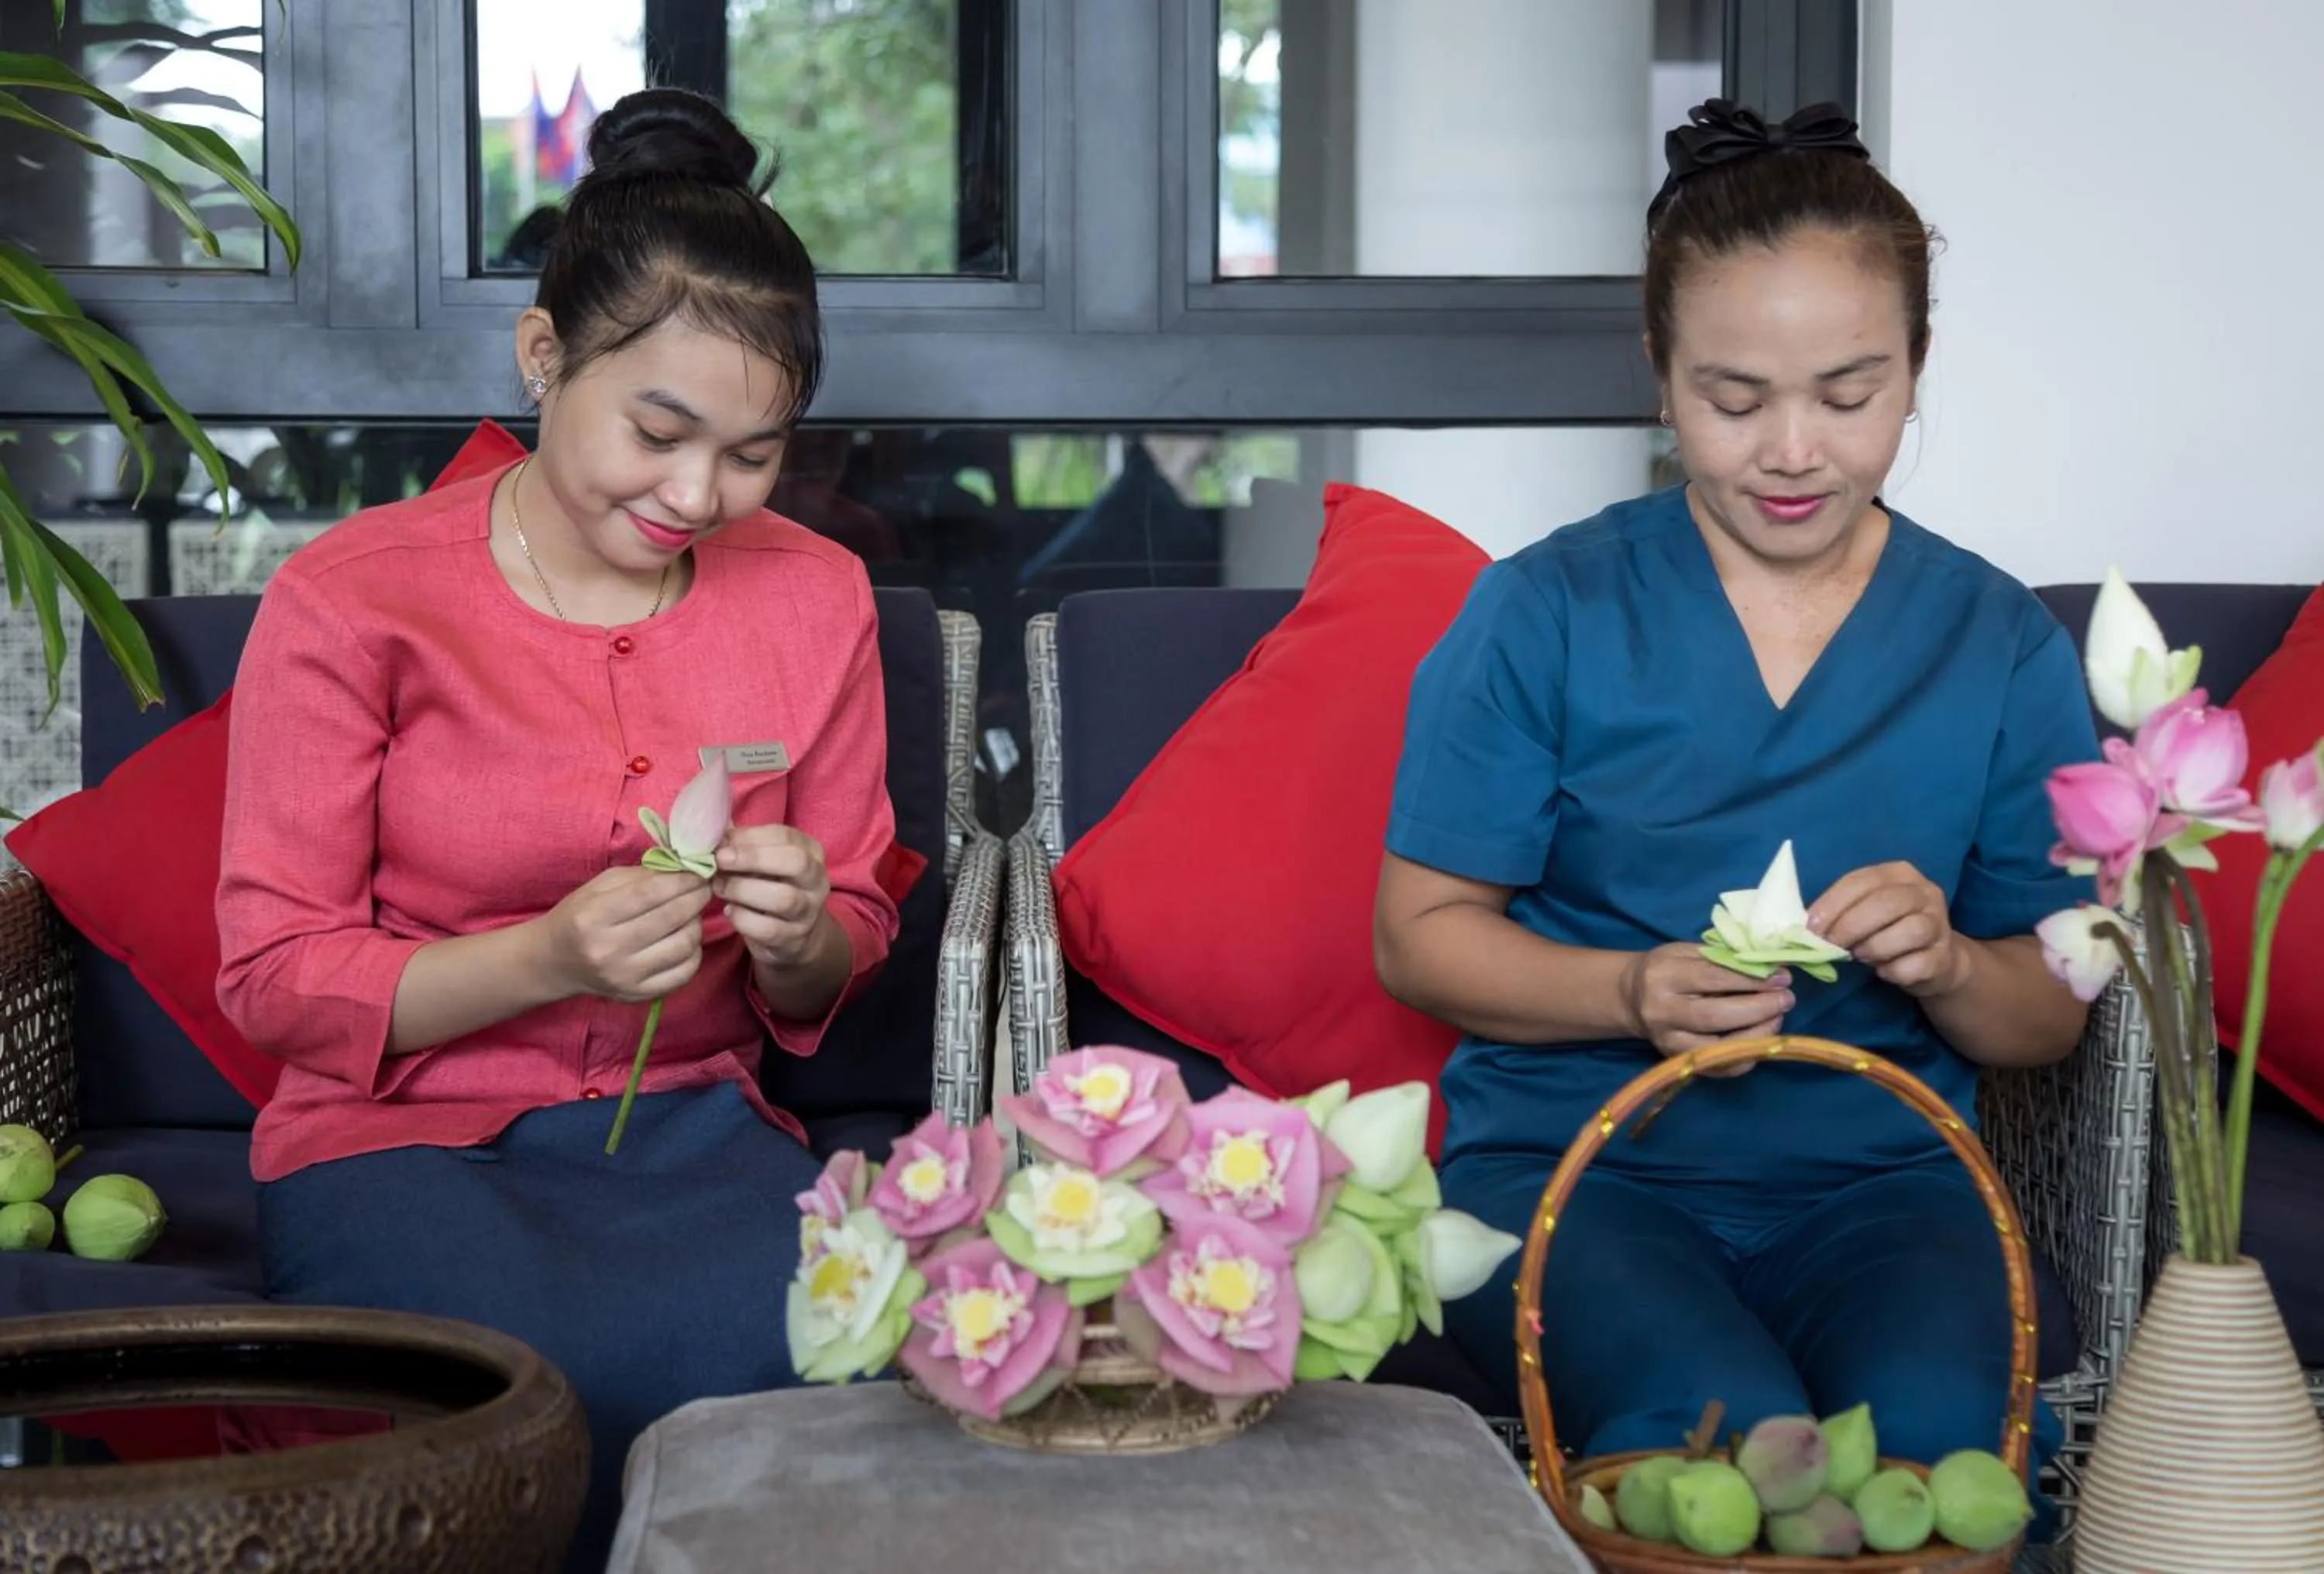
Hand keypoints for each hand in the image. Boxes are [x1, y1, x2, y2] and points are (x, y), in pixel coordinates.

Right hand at [539, 866, 709, 1002]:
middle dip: (696, 898)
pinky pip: (685, 972)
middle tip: (702, 889)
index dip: (681, 880)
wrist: (555, 962)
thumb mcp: (600, 887)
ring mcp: (625, 977)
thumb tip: (684, 870)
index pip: (649, 894)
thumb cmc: (580, 916)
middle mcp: (608, 950)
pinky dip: (694, 952)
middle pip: (671, 918)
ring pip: (684, 945)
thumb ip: (641, 876)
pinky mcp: (638, 995)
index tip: (698, 873)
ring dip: (696, 923)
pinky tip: (685, 939)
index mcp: (593, 917)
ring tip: (691, 914)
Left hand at [714, 825, 830, 969]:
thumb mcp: (763, 863)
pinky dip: (743, 918)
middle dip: (754, 858)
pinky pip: (769, 929)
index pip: (786, 836)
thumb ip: (742, 845)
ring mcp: (809, 912)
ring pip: (783, 898)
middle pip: (796, 862)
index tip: (722, 841)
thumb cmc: (770, 887)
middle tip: (720, 860)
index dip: (751, 836)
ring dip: (743, 890)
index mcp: (811, 852)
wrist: (794, 936)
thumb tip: (711, 829)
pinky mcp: (794, 939)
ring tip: (719, 887)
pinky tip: (729, 911)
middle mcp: (816, 881)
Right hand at [1619, 942, 1793, 1072]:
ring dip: (1759, 1033)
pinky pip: (1721, 1068)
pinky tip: (1763, 1038)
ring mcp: (1669, 1042)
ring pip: (1720, 1046)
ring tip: (1778, 1016)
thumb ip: (1723, 960)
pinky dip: (1748, 1055)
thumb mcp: (1687, 953)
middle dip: (1759, 1008)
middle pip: (1717, 1015)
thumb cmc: (1668, 969)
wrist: (1633, 998)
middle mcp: (1662, 1012)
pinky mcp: (1678, 1061)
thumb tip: (1771, 971)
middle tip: (1786, 999)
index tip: (1782, 977)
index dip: (1752, 979)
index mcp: (1663, 976)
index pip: (1714, 978)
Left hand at [1807, 862, 1967, 996]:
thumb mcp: (1866, 910)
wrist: (1936, 958)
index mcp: (1899, 874)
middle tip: (1832, 945)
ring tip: (1861, 956)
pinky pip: (1917, 964)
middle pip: (1887, 903)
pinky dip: (1893, 971)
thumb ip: (1842, 911)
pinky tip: (1883, 971)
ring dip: (1875, 947)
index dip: (1833, 904)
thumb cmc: (1888, 929)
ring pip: (1910, 931)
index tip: (1811, 928)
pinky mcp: (1944, 957)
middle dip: (1851, 926)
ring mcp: (1939, 924)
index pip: (1862, 881)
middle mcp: (1925, 893)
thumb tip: (1807, 927)